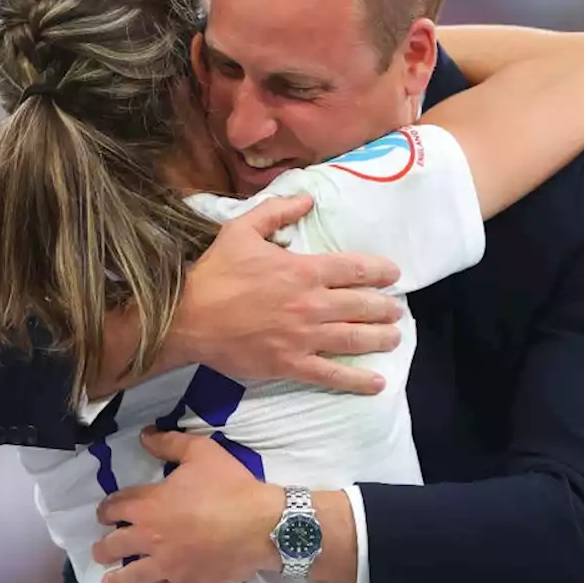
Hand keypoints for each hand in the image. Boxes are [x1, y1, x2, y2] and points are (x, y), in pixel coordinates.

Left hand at [93, 428, 283, 582]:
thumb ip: (170, 443)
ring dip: (115, 581)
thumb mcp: (202, 452)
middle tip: (102, 551)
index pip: (115, 507)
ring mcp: (166, 565)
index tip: (105, 514)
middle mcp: (150, 537)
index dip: (106, 510)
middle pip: (113, 546)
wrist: (261, 524)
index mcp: (149, 504)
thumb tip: (144, 436)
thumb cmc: (230, 486)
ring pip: (129, 578)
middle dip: (104, 549)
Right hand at [172, 194, 402, 392]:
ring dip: (381, 339)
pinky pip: (333, 375)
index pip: (356, 269)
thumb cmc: (215, 273)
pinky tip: (377, 383)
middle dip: (386, 308)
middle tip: (396, 311)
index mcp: (303, 270)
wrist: (187, 318)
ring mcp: (304, 337)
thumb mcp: (241, 229)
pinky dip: (358, 380)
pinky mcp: (292, 365)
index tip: (394, 275)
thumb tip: (308, 199)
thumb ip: (277, 211)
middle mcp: (311, 304)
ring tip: (395, 338)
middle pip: (363, 305)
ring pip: (355, 339)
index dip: (381, 271)